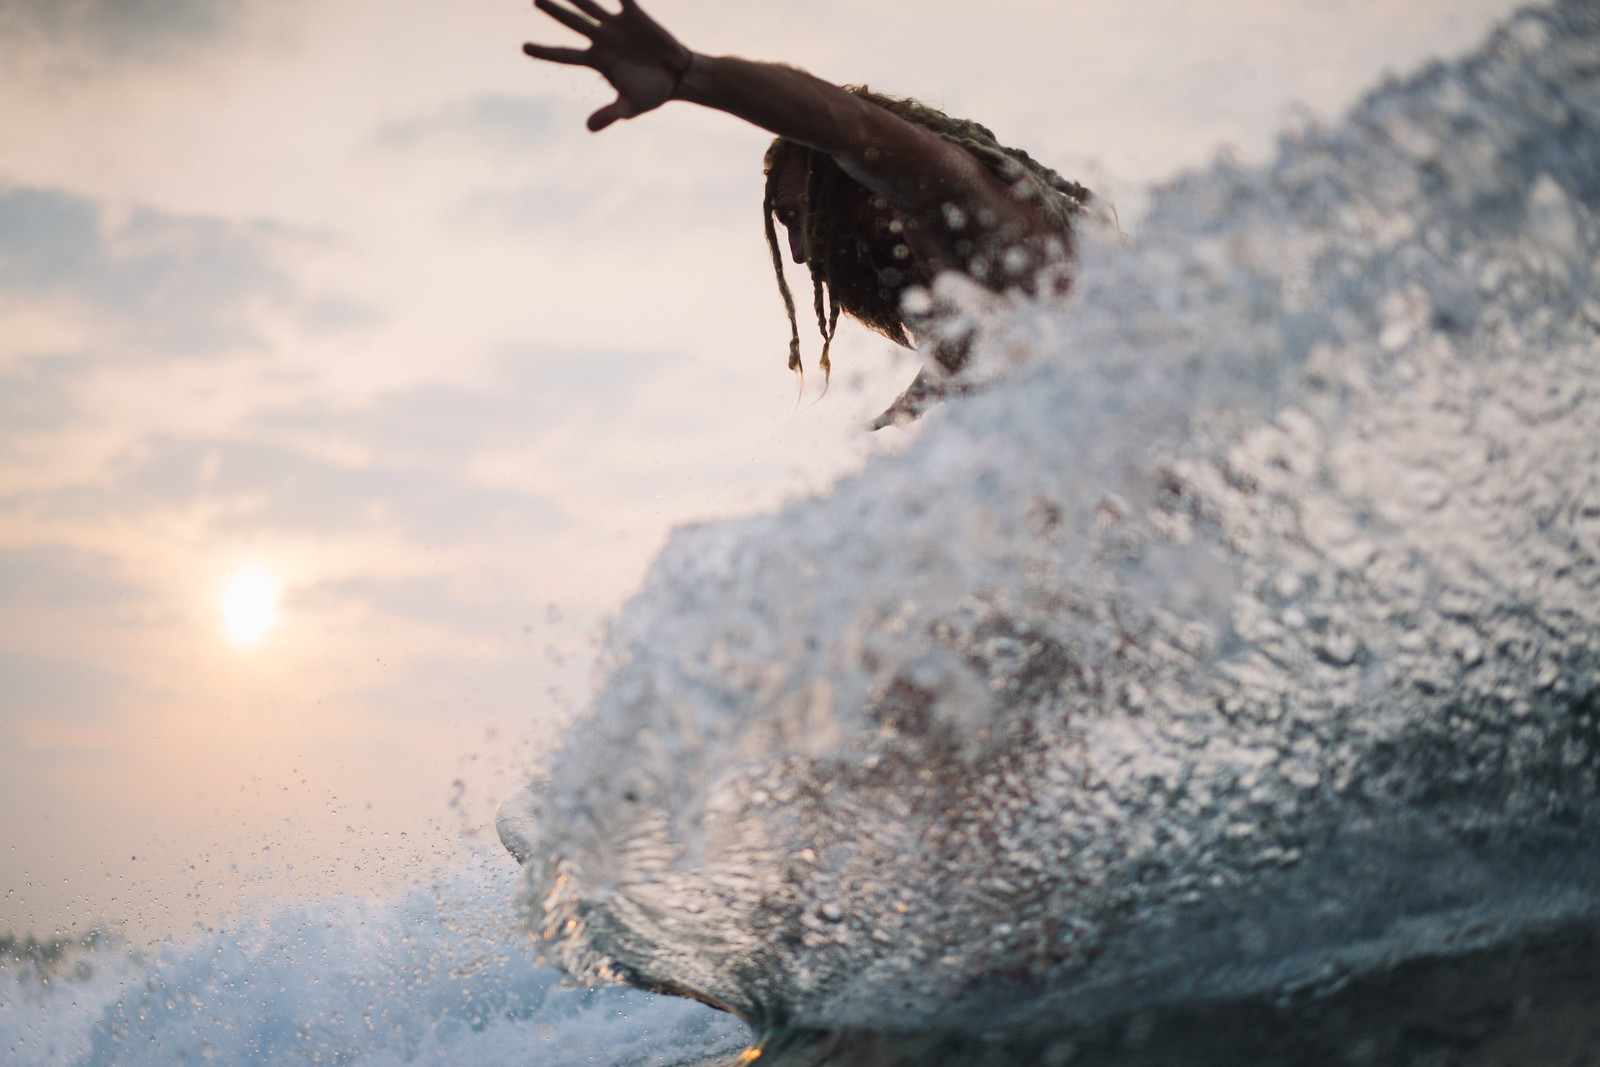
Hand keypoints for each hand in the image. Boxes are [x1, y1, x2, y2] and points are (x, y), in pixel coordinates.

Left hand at [523, 0, 693, 131]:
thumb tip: (589, 128)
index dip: (545, 52)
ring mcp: (617, 26)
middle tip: (536, 1)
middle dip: (554, 11)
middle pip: (572, 23)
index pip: (565, 55)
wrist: (677, 77)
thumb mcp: (630, 107)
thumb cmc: (651, 94)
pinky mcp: (635, 15)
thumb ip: (610, 114)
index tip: (523, 47)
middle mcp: (602, 40)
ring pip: (591, 6)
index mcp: (597, 61)